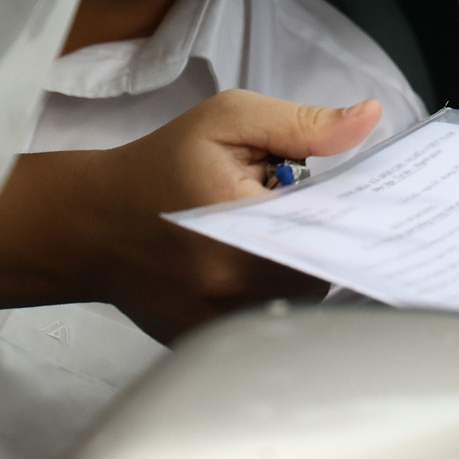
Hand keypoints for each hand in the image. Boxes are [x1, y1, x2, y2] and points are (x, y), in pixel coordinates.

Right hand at [0, 89, 380, 341]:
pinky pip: (271, 321)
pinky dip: (277, 293)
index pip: (332, 230)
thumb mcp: (226, 120)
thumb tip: (367, 118)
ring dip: (305, 267)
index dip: (355, 214)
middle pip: (323, 271)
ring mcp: (222, 323)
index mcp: (241, 227)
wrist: (90, 224)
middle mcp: (232, 287)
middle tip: (307, 209)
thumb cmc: (158, 166)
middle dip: (326, 238)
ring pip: (301, 299)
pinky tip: (258, 262)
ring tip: (277, 233)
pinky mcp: (213, 341)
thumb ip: (302, 123)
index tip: (368, 199)